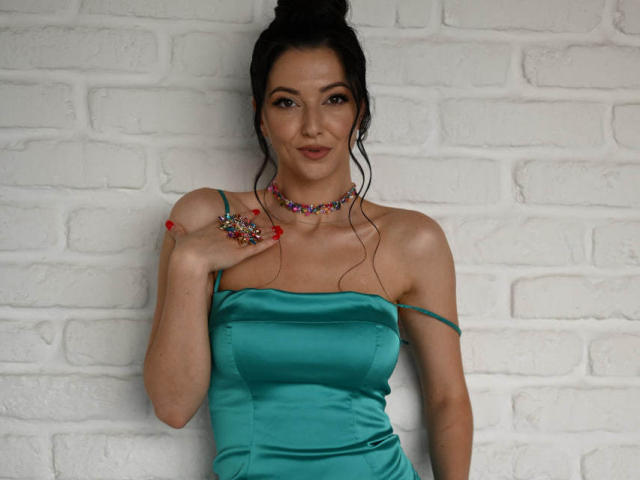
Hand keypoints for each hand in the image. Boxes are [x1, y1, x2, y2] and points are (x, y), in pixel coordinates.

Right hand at [164, 209, 282, 272]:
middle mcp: (226, 233)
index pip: (232, 220)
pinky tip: (276, 239)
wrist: (189, 259)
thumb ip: (178, 231)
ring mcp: (234, 242)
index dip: (242, 217)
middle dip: (257, 223)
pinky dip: (268, 243)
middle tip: (267, 218)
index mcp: (214, 228)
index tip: (251, 214)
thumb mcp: (179, 237)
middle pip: (245, 226)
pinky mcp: (239, 254)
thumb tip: (171, 225)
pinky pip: (257, 247)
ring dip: (266, 232)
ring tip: (278, 229)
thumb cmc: (183, 250)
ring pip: (254, 235)